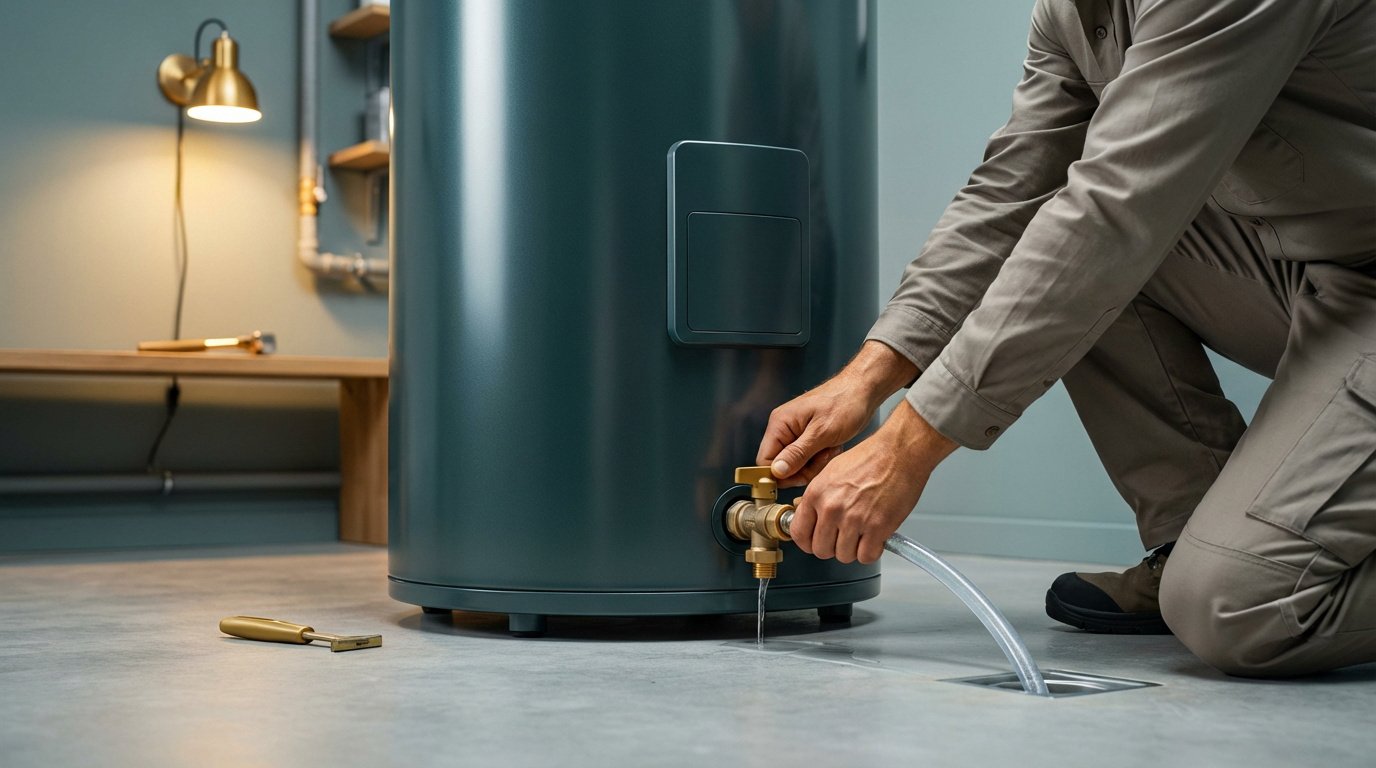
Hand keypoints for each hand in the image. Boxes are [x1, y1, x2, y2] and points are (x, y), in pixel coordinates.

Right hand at [757, 341, 916, 487]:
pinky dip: (820, 458)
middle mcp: (783, 429)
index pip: (764, 461)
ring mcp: (795, 433)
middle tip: (823, 457)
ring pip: (796, 464)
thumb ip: (797, 453)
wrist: (864, 390)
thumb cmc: (845, 403)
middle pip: (781, 466)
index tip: (800, 478)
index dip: (779, 475)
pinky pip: (807, 458)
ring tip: (831, 449)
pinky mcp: (807, 437)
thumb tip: (776, 472)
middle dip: (803, 469)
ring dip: (814, 464)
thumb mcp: (822, 433)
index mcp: (780, 424)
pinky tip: (832, 447)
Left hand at [789, 400, 956, 563]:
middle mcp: (831, 508)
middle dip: (831, 547)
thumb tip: (809, 517)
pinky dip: (871, 551)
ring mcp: (854, 519)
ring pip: (843, 556)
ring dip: (853, 549)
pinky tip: (874, 538)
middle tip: (842, 538)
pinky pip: (866, 556)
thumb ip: (817, 497)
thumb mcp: (831, 472)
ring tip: (861, 535)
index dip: (807, 542)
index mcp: (816, 493)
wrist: (899, 452)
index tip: (814, 542)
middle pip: (820, 550)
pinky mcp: (877, 527)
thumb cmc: (870, 458)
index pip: (799, 534)